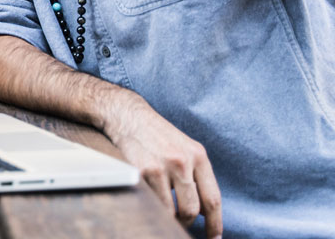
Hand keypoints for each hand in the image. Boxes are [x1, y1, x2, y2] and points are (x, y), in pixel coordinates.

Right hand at [101, 91, 221, 236]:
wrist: (127, 115)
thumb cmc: (156, 135)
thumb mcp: (184, 149)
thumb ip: (196, 175)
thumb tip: (203, 212)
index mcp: (198, 156)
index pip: (212, 199)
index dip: (215, 224)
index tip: (214, 237)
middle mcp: (182, 161)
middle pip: (192, 210)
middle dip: (187, 222)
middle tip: (182, 223)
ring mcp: (160, 167)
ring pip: (171, 210)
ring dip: (168, 216)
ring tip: (163, 209)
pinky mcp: (140, 171)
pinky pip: (151, 202)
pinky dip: (151, 205)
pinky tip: (149, 196)